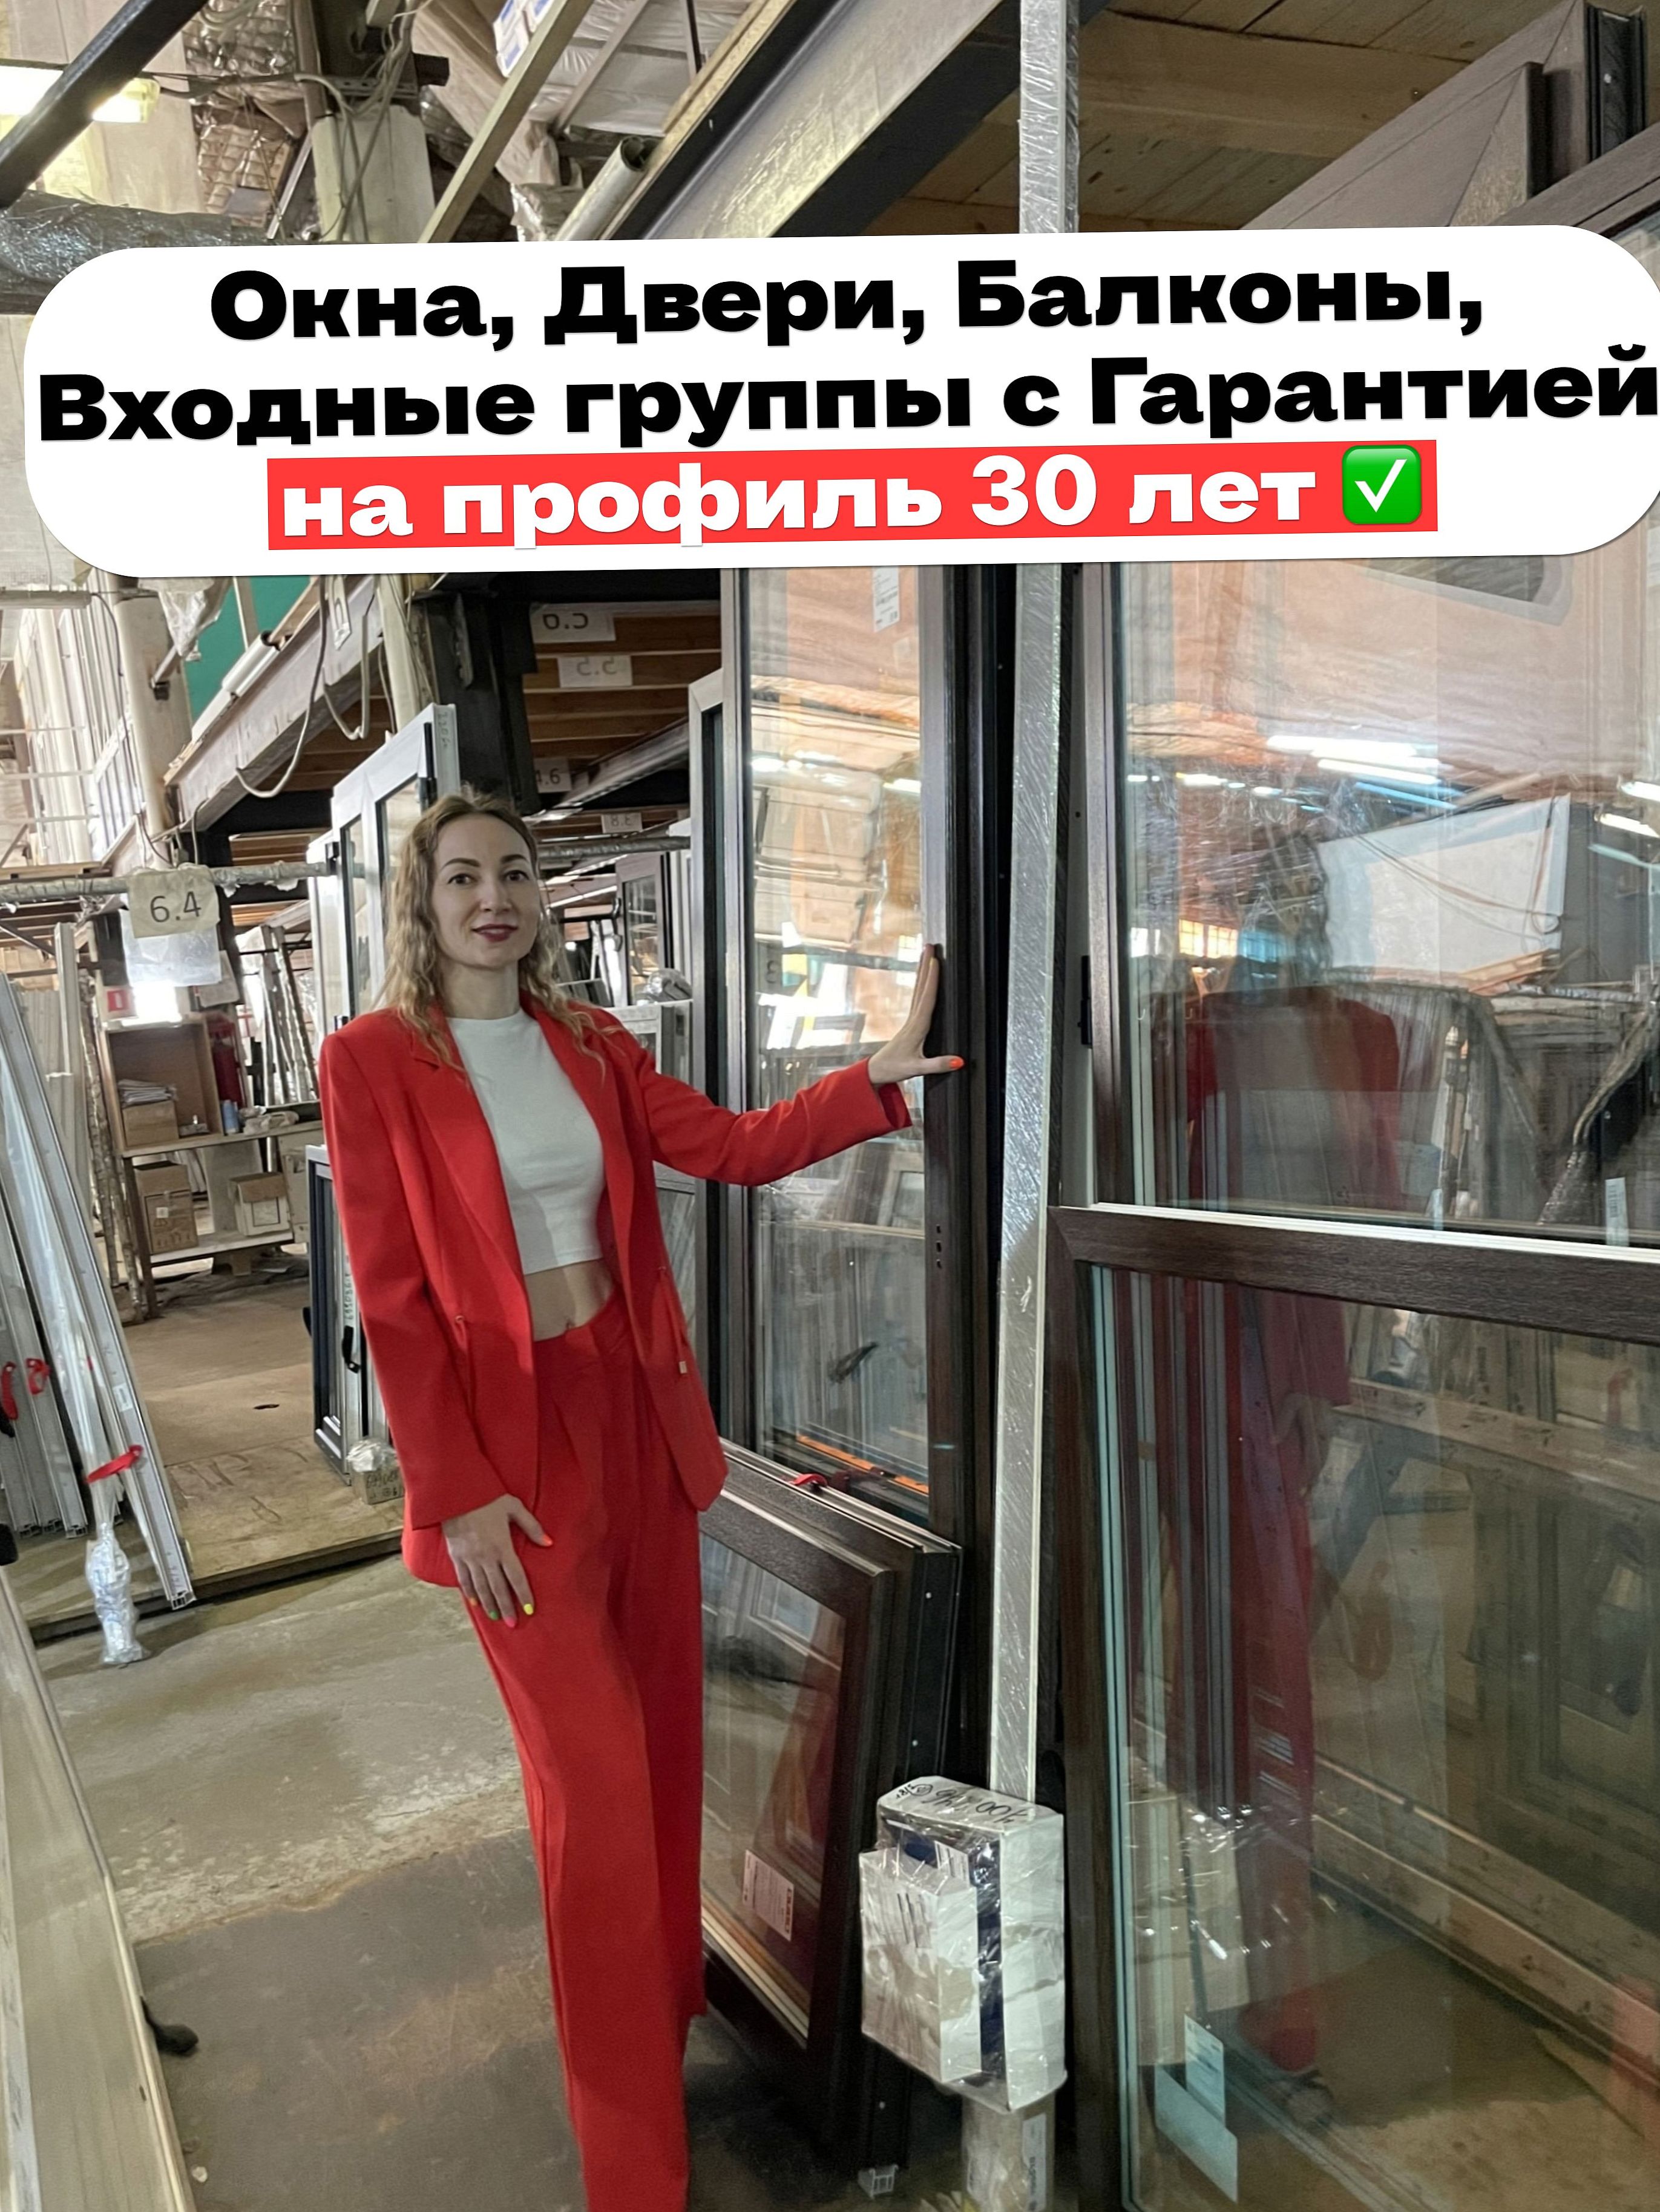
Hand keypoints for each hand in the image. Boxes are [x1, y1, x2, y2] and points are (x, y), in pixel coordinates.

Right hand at [443, 1494, 549, 1623]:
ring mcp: (469, 1558)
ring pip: (481, 1588)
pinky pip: (464, 1580)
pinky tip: (475, 1603)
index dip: (523, 1595)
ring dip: (489, 1604)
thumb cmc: (488, 1497)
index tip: (529, 1610)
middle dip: (506, 1607)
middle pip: (498, 1588)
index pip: (516, 1577)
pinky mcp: (456, 1557)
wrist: (457, 1493)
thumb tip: (549, 1543)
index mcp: (502, 1546)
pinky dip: (470, 1593)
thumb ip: (532, 1527)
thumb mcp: (514, 1508)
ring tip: (496, 1617)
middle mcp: (486, 1557)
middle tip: (512, 1623)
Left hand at [867, 945, 962, 1087]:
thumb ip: (938, 1064)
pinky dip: (922, 984)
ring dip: (922, 970)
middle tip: (930, 946)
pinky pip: (917, 998)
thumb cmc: (895, 1068)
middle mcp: (913, 1020)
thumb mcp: (917, 1069)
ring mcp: (910, 1020)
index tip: (935, 962)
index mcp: (917, 1027)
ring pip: (918, 990)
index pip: (927, 999)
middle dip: (926, 966)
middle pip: (921, 988)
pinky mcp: (910, 1023)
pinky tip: (923, 979)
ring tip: (926, 953)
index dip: (932, 980)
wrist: (877, 1071)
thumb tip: (958, 1061)